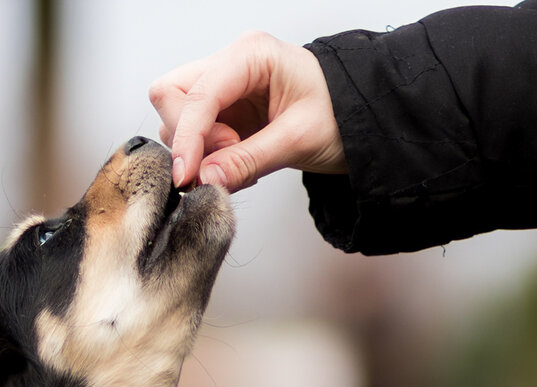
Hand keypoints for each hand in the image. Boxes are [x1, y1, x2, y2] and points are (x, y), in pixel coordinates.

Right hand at [149, 31, 347, 191]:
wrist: (364, 119)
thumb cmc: (343, 115)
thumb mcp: (298, 140)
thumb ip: (248, 160)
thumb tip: (205, 180)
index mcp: (252, 55)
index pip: (196, 93)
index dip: (186, 136)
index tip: (186, 176)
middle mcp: (232, 63)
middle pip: (172, 94)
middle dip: (188, 137)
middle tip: (226, 161)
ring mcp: (226, 86)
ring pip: (178, 115)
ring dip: (199, 150)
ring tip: (241, 163)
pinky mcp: (226, 109)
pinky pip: (197, 133)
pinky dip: (208, 156)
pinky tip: (239, 164)